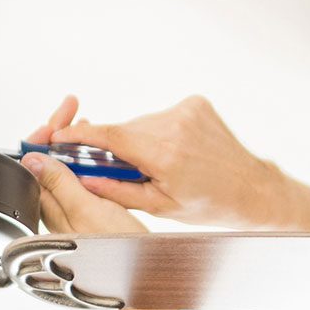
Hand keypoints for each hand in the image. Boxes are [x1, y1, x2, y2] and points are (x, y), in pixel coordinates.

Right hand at [36, 95, 288, 229]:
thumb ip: (116, 190)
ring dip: (139, 140)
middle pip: (124, 130)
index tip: (60, 138)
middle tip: (126, 169)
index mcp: (165, 155)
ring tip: (160, 163)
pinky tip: (175, 149)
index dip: (81, 136)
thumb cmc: (206, 203)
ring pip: (141, 123)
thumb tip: (82, 179)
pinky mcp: (195, 103)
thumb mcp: (158, 206)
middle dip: (116, 148)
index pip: (110, 137)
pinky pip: (160, 116)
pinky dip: (158, 131)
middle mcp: (175, 127)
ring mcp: (186, 111)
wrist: (248, 187)